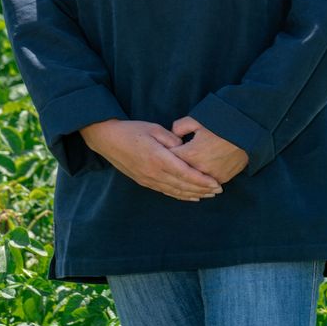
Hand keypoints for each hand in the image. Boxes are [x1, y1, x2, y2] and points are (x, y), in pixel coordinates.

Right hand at [79, 119, 223, 200]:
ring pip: (176, 191)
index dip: (202, 180)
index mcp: (158, 158)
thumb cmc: (132, 130)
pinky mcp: (145, 182)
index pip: (186, 174)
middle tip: (219, 190)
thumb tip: (186, 149)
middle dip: (203, 189)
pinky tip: (191, 196)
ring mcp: (149, 179)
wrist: (108, 139)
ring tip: (209, 195)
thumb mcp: (154, 128)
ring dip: (194, 194)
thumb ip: (172, 139)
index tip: (216, 183)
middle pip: (183, 185)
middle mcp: (154, 172)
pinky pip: (166, 192)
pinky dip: (181, 195)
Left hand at [170, 116, 249, 183]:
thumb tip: (172, 136)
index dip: (166, 155)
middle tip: (172, 163)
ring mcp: (211, 176)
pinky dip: (202, 182)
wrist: (247, 132)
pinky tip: (199, 179)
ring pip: (193, 182)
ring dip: (188, 178)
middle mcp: (199, 169)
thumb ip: (178, 127)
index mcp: (190, 154)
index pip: (168, 159)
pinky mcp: (222, 179)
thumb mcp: (196, 120)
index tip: (165, 151)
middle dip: (174, 168)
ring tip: (185, 174)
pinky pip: (207, 184)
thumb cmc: (220, 124)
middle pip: (179, 174)